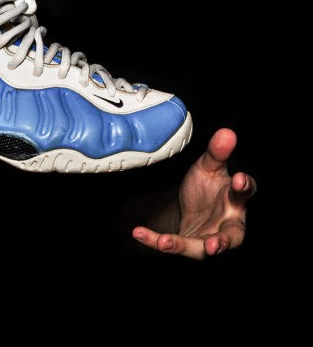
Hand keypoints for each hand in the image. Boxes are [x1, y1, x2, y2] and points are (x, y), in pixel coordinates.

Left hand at [133, 128, 256, 258]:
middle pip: (232, 236)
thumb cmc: (209, 187)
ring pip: (201, 249)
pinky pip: (172, 245)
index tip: (239, 179)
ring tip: (166, 243)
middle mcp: (227, 223)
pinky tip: (138, 232)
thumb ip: (217, 153)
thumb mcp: (209, 167)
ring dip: (184, 246)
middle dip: (224, 241)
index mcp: (236, 199)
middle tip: (214, 245)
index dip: (244, 187)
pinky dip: (154, 240)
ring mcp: (208, 237)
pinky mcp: (189, 245)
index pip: (245, 194)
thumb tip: (227, 132)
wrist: (193, 207)